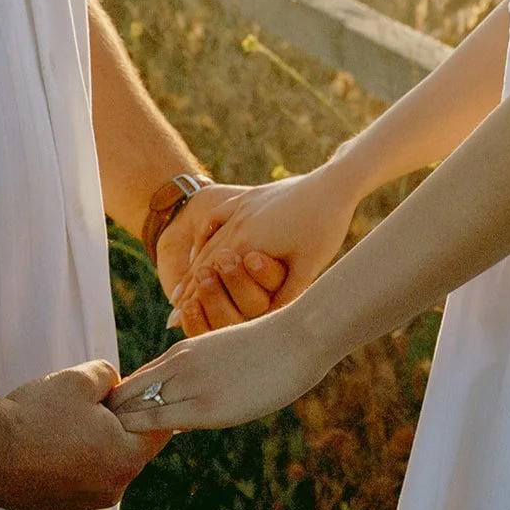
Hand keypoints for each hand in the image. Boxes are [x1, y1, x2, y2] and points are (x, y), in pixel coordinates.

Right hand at [0, 359, 170, 509]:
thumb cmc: (38, 414)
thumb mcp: (81, 378)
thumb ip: (109, 377)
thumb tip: (114, 384)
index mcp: (125, 460)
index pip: (159, 432)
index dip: (148, 406)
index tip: (131, 391)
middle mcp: (109, 490)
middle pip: (128, 449)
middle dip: (117, 424)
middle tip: (91, 402)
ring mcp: (81, 504)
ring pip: (100, 466)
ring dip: (91, 444)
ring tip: (63, 421)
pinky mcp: (55, 509)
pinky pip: (75, 480)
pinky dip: (69, 462)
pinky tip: (46, 441)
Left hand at [106, 309, 328, 432]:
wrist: (297, 338)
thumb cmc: (267, 349)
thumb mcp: (219, 355)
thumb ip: (195, 377)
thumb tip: (181, 411)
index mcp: (180, 353)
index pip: (132, 382)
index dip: (119, 408)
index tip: (114, 431)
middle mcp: (177, 365)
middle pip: (124, 396)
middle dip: (111, 422)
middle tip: (106, 450)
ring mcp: (190, 385)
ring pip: (136, 409)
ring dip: (122, 432)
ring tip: (113, 456)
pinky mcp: (207, 407)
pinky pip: (160, 423)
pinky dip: (143, 436)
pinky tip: (140, 452)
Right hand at [168, 169, 356, 334]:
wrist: (334, 184)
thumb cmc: (324, 227)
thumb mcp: (308, 268)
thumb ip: (285, 297)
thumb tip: (269, 325)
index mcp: (248, 244)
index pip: (211, 277)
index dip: (194, 300)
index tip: (176, 319)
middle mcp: (238, 225)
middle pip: (205, 260)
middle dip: (189, 286)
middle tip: (174, 308)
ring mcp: (242, 207)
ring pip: (210, 239)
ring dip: (194, 262)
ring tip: (183, 281)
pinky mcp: (251, 197)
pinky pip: (219, 216)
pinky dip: (206, 233)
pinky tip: (201, 241)